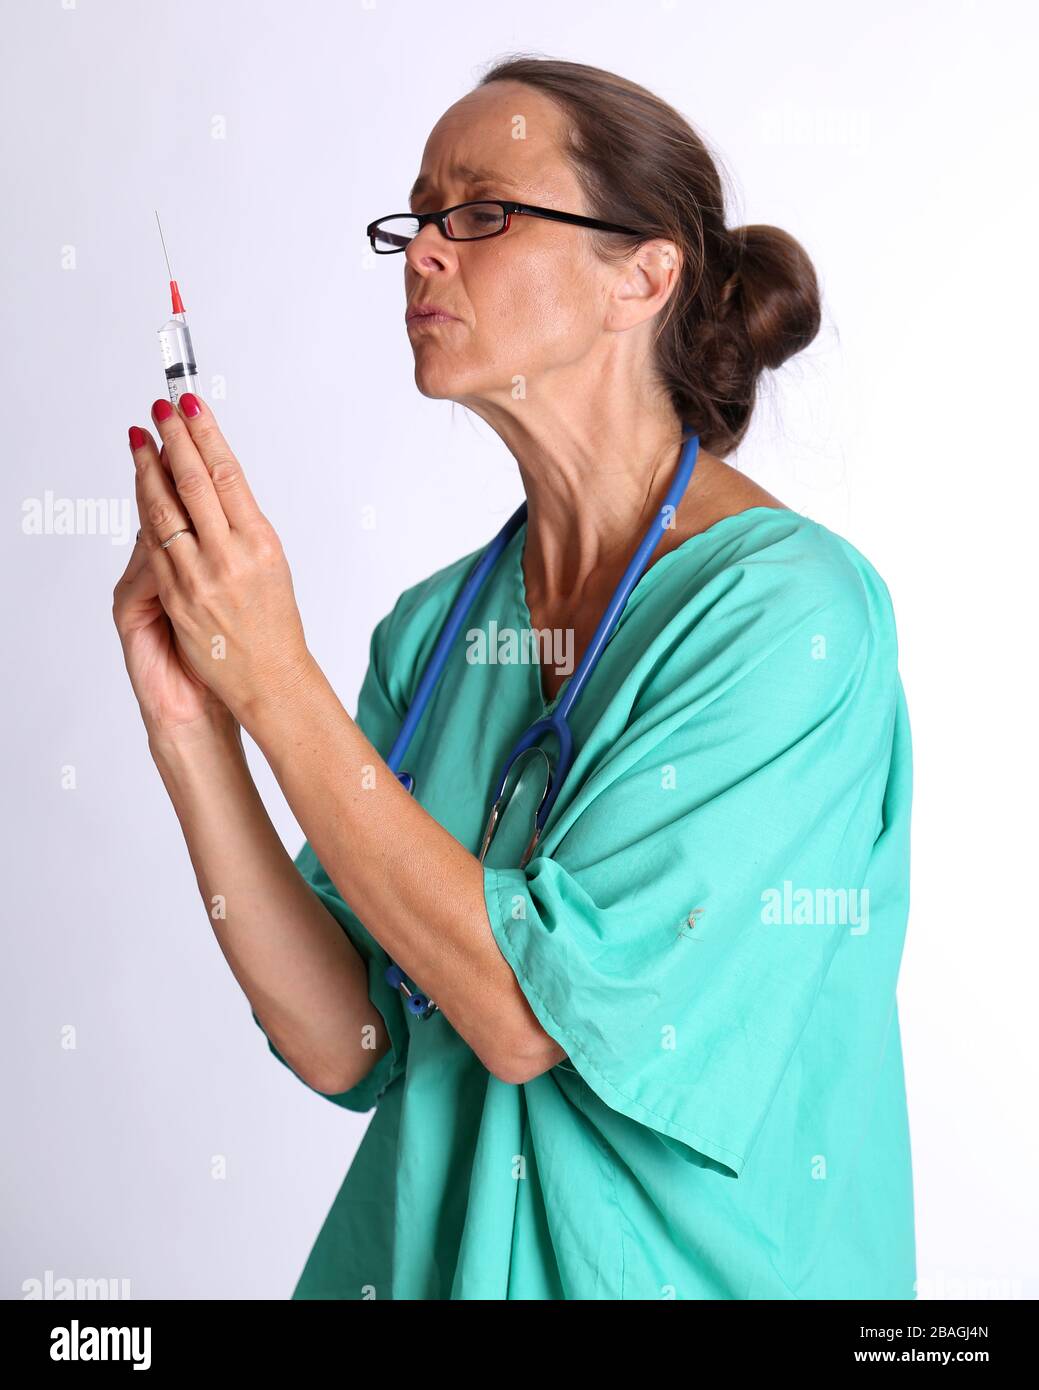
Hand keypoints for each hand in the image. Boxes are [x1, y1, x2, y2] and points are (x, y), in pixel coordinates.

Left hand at [124, 393, 314, 729]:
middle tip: (160, 409)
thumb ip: (241, 528)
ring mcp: (200, 577)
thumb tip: (212, 486)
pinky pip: (154, 545)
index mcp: (262, 543)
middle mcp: (231, 557)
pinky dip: (145, 511)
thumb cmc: (275, 625)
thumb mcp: (271, 565)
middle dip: (174, 439)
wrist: (270, 679)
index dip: (205, 434)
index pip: (228, 474)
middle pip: (194, 483)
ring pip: (165, 509)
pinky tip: (140, 489)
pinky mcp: (176, 597)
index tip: (190, 405)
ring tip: (141, 439)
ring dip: (149, 469)